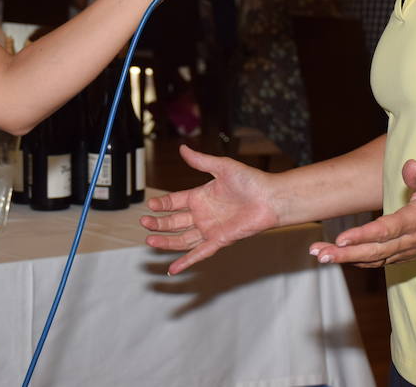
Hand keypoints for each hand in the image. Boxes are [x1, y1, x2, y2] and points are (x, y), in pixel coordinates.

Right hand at [140, 144, 279, 274]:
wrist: (271, 198)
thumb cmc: (251, 181)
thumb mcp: (222, 167)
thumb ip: (201, 161)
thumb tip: (182, 148)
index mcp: (201, 196)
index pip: (174, 202)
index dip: (162, 204)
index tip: (149, 205)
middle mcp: (203, 214)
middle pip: (174, 222)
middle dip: (158, 224)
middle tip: (144, 224)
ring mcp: (210, 229)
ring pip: (182, 239)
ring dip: (166, 242)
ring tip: (150, 241)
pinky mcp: (220, 240)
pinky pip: (199, 253)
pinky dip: (186, 261)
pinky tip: (172, 268)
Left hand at [308, 160, 415, 267]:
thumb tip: (409, 166)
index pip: (386, 231)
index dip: (362, 236)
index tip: (340, 239)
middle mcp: (410, 240)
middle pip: (374, 251)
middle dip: (344, 253)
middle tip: (319, 253)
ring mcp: (408, 250)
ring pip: (374, 259)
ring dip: (347, 259)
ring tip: (321, 255)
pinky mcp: (407, 254)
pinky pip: (381, 261)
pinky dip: (361, 261)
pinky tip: (341, 258)